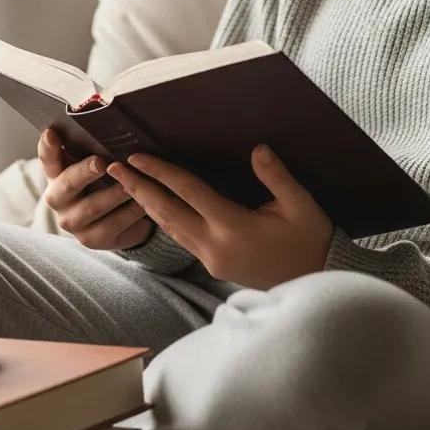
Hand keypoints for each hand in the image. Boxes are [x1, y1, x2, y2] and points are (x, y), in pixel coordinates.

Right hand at [37, 126, 154, 249]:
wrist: (119, 219)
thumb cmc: (107, 179)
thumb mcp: (100, 162)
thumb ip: (96, 146)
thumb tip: (105, 116)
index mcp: (56, 174)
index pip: (48, 157)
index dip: (48, 146)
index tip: (52, 132)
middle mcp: (58, 199)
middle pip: (68, 183)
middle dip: (85, 171)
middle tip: (102, 162)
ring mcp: (72, 222)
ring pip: (93, 206)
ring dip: (115, 193)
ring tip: (133, 182)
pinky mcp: (91, 240)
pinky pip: (112, 224)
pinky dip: (130, 212)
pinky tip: (143, 202)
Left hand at [105, 144, 333, 289]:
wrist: (317, 280)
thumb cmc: (310, 239)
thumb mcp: (301, 205)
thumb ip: (276, 176)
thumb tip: (258, 149)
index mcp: (232, 226)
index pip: (187, 191)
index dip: (160, 171)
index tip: (136, 156)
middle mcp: (214, 245)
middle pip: (166, 212)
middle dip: (137, 188)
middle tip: (112, 168)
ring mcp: (211, 259)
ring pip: (168, 228)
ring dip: (145, 204)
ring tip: (124, 184)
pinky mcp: (213, 266)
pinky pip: (179, 238)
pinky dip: (161, 219)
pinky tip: (153, 207)